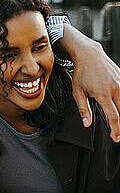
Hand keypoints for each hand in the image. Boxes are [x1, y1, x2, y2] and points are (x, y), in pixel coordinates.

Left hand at [64, 25, 119, 141]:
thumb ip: (83, 109)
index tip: (115, 137)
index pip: (114, 116)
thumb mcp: (77, 92)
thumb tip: (87, 124)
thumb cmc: (82, 73)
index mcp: (103, 94)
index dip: (116, 129)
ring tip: (118, 123)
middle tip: (117, 134)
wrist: (89, 55)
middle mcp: (116, 88)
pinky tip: (119, 107)